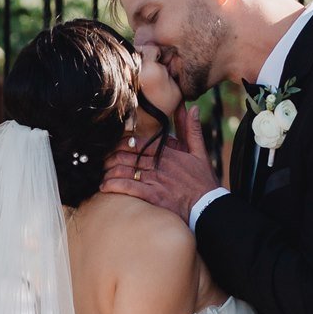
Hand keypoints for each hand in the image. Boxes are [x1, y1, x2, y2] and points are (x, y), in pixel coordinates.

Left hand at [100, 105, 219, 221]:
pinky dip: (114, 186)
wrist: (209, 206)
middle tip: (104, 161)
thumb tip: (191, 107)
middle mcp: (159, 165)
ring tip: (103, 175)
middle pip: (127, 156)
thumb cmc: (203, 181)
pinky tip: (105, 187)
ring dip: (110, 171)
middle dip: (111, 158)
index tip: (113, 146)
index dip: (121, 143)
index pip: (139, 143)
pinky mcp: (154, 197)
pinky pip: (129, 188)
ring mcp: (156, 181)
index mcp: (168, 153)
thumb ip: (192, 129)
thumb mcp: (200, 152)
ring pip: (125, 170)